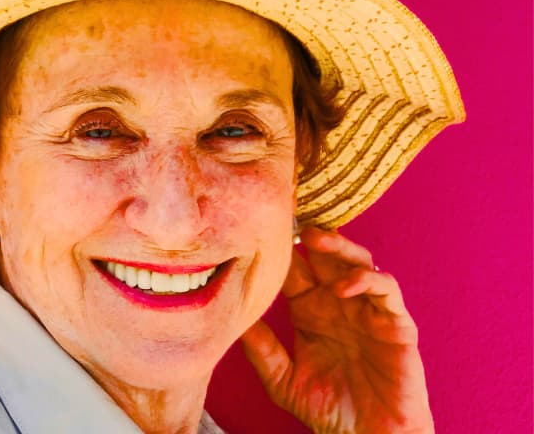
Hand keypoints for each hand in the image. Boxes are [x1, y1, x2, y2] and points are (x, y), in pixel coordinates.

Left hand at [240, 227, 434, 432]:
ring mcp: (368, 310)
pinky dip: (368, 280)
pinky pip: (386, 289)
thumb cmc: (329, 409)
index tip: (260, 229)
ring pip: (358, 261)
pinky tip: (345, 287)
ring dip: (339, 246)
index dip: (281, 250)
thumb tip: (233, 318)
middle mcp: (338, 302)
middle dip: (312, 234)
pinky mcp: (396, 323)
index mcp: (310, 309)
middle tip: (291, 219)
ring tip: (316, 239)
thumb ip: (261, 349)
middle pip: (327, 255)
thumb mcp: (283, 379)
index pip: (295, 269)